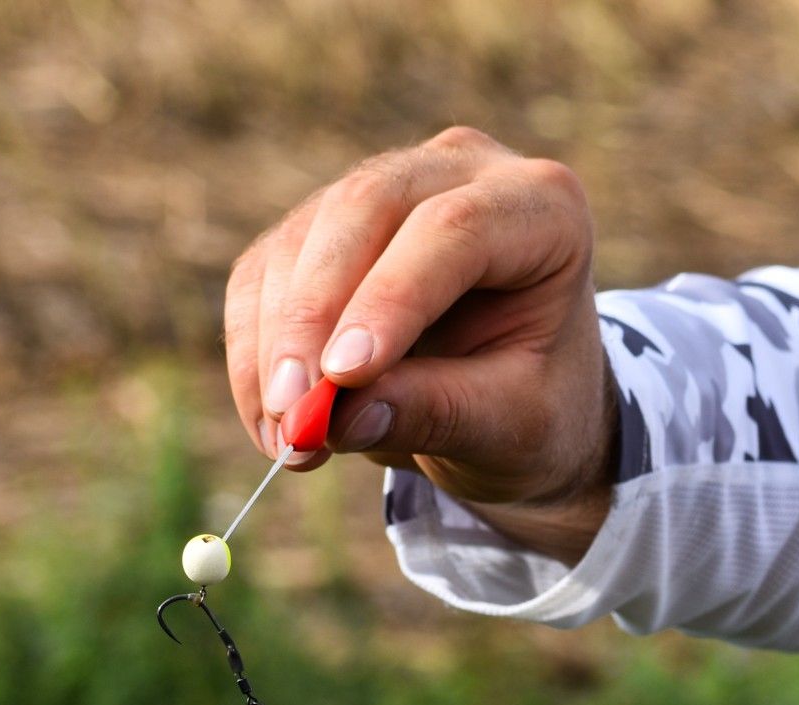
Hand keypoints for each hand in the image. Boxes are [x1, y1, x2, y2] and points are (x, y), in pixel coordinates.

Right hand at [223, 127, 613, 562]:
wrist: (522, 404)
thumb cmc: (539, 407)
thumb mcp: (513, 426)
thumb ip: (438, 414)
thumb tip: (337, 418)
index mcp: (544, 207)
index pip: (454, 230)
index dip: (391, 298)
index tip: (343, 376)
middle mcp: (463, 171)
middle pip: (364, 209)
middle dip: (314, 317)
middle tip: (294, 411)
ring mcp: (387, 185)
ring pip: (300, 240)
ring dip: (276, 345)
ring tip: (288, 440)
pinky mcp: (323, 224)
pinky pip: (265, 273)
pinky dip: (255, 350)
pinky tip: (270, 420)